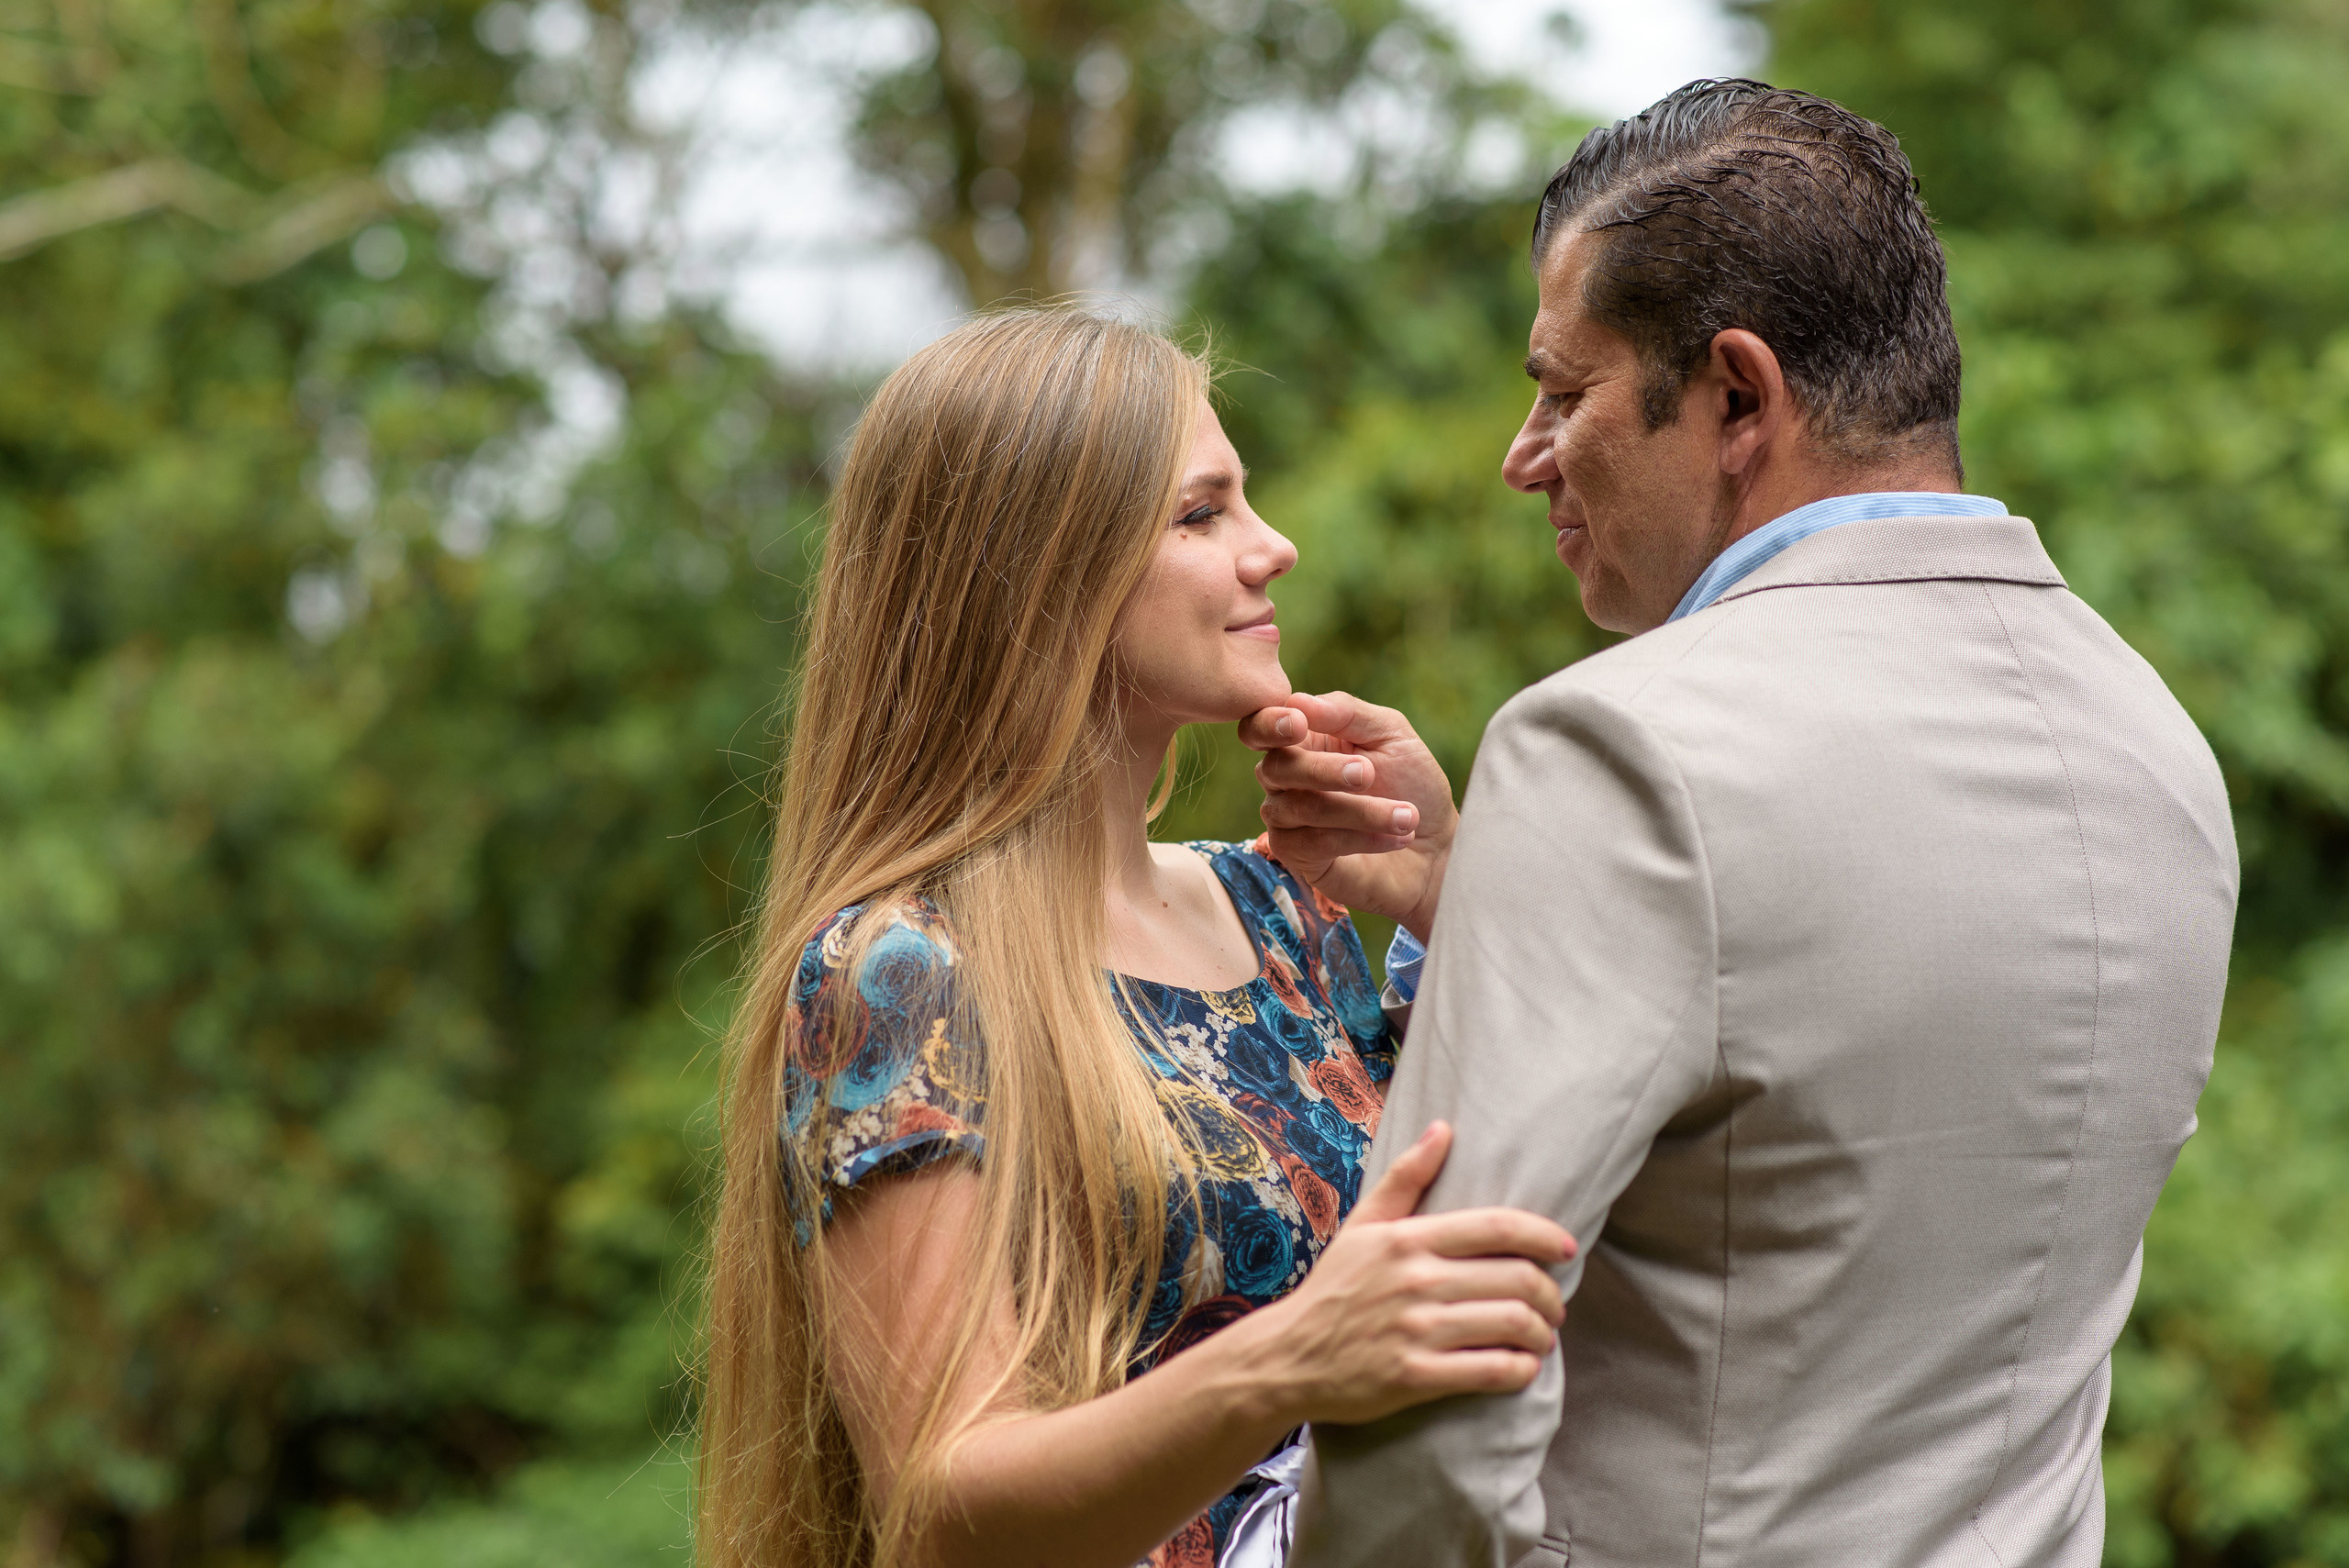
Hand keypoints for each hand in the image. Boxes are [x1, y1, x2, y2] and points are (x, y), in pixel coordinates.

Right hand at [1238, 691, 1457, 940]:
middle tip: (1368, 774)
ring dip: (1360, 810)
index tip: (1298, 723)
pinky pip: (1313, 844)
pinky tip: (1397, 837)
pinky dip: (1360, 837)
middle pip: (1276, 768)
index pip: (1260, 727)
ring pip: (1300, 808)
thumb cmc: (1412, 784)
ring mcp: (1287, 819)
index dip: (1269, 724)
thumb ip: (1348, 713)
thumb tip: (1298, 701)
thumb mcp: (1391, 735)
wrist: (1435, 847)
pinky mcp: (1298, 857)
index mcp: (1302, 740)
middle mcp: (1284, 779)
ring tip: (1407, 816)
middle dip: (1324, 770)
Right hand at [1247, 1122, 1575, 1427]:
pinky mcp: (1414, 1378)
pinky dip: (1521, 1370)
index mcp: (1408, 1238)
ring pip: (1513, 1324)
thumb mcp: (1362, 1226)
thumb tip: (1443, 1128)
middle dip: (1551, 1294)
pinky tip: (1522, 1367)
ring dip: (1542, 1334)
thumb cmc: (1333, 1289)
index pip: (1497, 1226)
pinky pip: (1492, 1371)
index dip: (1545, 1235)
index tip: (1567, 1248)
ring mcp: (1415, 1330)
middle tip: (1554, 1305)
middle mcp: (1416, 1280)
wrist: (1287, 1357)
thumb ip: (1406, 1177)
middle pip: (1517, 1278)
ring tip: (1542, 1336)